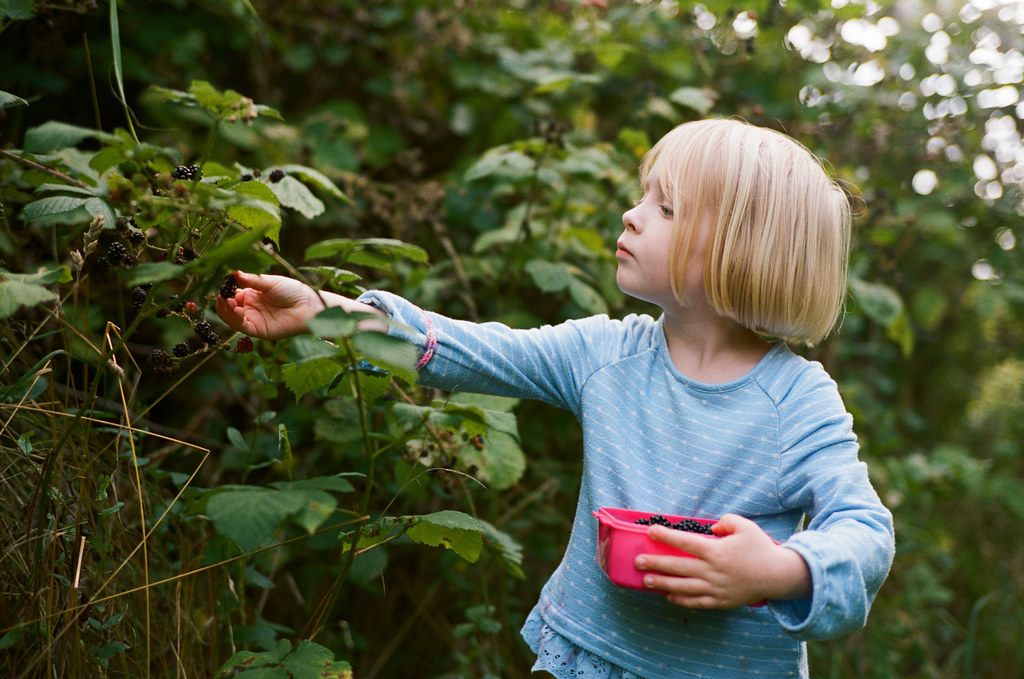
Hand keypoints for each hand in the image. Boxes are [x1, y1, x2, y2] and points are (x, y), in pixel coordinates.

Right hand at [215, 271, 337, 339]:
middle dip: (222, 302)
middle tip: (221, 296)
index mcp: (252, 294)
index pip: (232, 294)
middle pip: (229, 308)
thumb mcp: (269, 282)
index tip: (221, 286)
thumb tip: (234, 273)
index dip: (225, 291)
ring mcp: (254, 319)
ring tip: (226, 301)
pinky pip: (242, 327)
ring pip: (232, 319)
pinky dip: (235, 319)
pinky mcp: (258, 330)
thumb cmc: (292, 291)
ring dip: (226, 311)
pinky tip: (234, 309)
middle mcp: (250, 308)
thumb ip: (251, 280)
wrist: (308, 306)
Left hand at [634, 513, 810, 608]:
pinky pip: (696, 602)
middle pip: (678, 567)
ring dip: (662, 584)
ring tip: (645, 581)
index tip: (650, 531)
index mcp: (716, 551)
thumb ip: (725, 521)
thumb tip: (710, 529)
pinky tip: (668, 596)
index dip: (666, 536)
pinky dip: (681, 600)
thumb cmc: (761, 548)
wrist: (779, 576)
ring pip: (683, 587)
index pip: (685, 542)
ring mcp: (716, 588)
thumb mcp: (745, 526)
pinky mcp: (720, 601)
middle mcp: (713, 571)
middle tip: (638, 561)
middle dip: (656, 564)